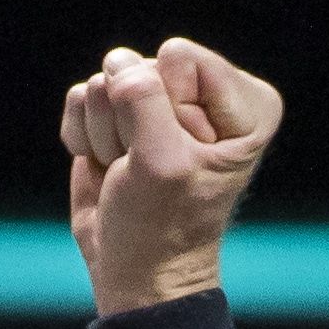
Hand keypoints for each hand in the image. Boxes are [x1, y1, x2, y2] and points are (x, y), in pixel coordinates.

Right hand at [60, 38, 284, 314]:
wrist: (134, 269)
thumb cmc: (162, 224)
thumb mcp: (161, 163)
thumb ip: (143, 100)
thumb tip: (117, 64)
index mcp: (248, 104)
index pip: (179, 59)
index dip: (167, 110)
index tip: (179, 156)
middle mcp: (208, 95)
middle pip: (140, 66)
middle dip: (131, 122)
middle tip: (148, 169)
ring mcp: (161, 101)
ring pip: (106, 80)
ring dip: (107, 133)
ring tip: (130, 171)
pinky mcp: (119, 113)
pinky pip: (80, 96)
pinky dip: (84, 136)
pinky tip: (108, 168)